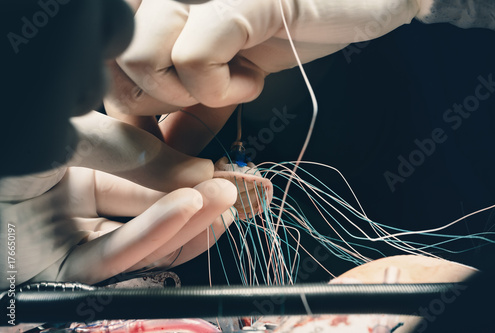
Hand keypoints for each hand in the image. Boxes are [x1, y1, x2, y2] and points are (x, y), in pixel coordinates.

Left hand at [0, 111, 236, 286]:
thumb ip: (136, 155)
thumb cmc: (11, 146)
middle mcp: (80, 213)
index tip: (230, 174)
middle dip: (199, 206)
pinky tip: (185, 211)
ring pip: (139, 243)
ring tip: (224, 203)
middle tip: (240, 193)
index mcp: (82, 178)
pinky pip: (111, 258)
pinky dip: (150, 236)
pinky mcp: (58, 275)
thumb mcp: (78, 137)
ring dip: (186, 224)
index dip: (191, 178)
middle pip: (151, 216)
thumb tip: (196, 172)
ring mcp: (70, 246)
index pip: (149, 182)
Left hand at [110, 0, 425, 110]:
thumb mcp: (226, 78)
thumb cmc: (290, 30)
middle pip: (113, 67)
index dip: (130, 108)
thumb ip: (188, 112)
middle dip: (159, 106)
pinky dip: (221, 88)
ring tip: (231, 83)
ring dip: (188, 94)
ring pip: (139, 59)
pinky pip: (193, 60)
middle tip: (206, 101)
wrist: (361, 0)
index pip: (105, 64)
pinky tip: (252, 77)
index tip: (161, 134)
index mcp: (157, 5)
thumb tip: (160, 156)